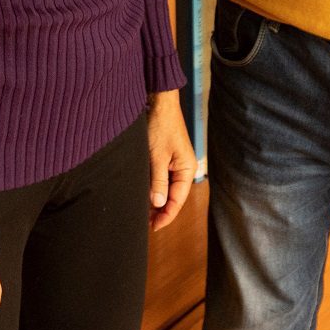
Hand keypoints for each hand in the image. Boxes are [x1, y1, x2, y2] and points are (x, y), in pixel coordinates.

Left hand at [146, 91, 196, 230]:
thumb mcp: (157, 156)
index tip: (153, 227)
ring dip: (155, 200)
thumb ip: (158, 181)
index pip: (177, 201)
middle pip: (173, 197)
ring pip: (166, 188)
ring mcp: (175, 163)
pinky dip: (154, 187)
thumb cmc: (160, 126)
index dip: (165, 216)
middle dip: (160, 211)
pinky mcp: (166, 157)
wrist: (159, 102)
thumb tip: (159, 205)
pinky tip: (144, 194)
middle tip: (144, 223)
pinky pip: (161, 178)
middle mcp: (183, 168)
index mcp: (187, 169)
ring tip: (142, 212)